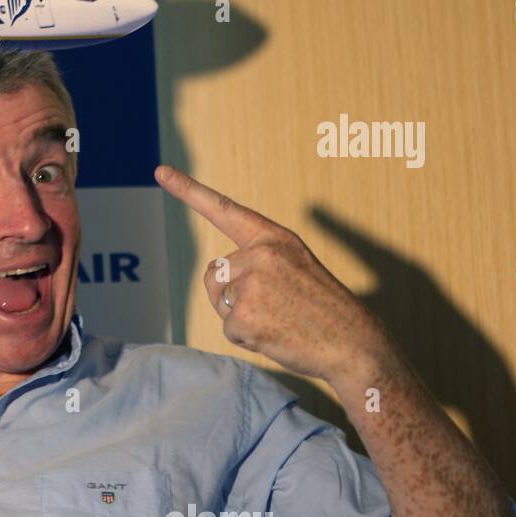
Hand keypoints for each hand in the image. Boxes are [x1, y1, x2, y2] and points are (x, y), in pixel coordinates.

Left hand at [155, 164, 395, 384]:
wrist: (355, 344)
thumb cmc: (324, 310)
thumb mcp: (296, 267)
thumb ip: (259, 261)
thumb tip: (218, 273)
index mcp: (275, 238)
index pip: (225, 210)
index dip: (189, 190)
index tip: (160, 172)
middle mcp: (260, 255)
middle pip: (215, 273)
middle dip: (232, 293)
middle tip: (276, 308)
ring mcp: (251, 285)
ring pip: (219, 300)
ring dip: (239, 316)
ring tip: (278, 320)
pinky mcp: (243, 316)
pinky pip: (228, 329)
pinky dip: (247, 338)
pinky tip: (276, 335)